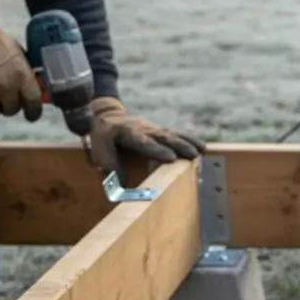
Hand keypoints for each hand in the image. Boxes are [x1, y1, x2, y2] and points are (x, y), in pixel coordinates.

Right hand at [0, 0, 43, 119]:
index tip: (31, 114)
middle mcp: (6, 89)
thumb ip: (23, 73)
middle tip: (1, 95)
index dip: (33, 111)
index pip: (34, 103)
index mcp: (21, 77)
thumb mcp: (16, 54)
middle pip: (11, 110)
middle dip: (8, 104)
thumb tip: (27, 88)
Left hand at [88, 96, 206, 175]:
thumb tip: (122, 184)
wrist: (107, 116)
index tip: (171, 158)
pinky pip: (176, 134)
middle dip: (179, 145)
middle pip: (164, 136)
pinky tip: (202, 147)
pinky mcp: (159, 131)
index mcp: (128, 132)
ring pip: (173, 134)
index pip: (144, 142)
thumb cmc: (101, 135)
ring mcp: (153, 129)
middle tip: (193, 155)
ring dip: (188, 142)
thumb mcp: (98, 148)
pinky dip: (189, 139)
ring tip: (202, 151)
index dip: (158, 150)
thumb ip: (109, 164)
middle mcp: (144, 129)